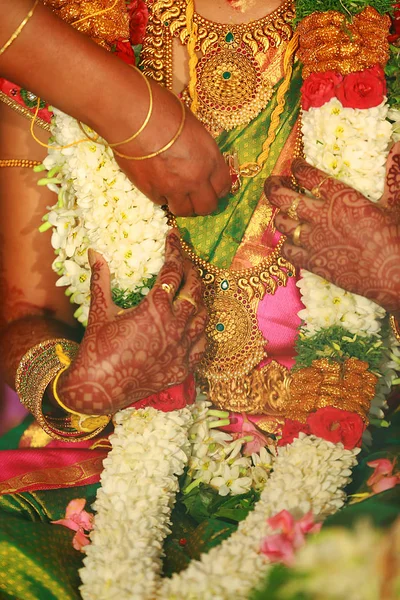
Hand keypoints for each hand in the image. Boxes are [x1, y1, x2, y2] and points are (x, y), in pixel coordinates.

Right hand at [57, 230, 206, 414]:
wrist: (98, 389)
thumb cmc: (97, 347)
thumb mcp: (99, 310)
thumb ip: (101, 279)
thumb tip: (94, 252)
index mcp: (155, 308)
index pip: (173, 272)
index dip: (175, 252)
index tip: (174, 238)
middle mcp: (174, 326)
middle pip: (195, 291)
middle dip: (192, 272)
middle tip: (185, 263)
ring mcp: (181, 348)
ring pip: (203, 317)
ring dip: (200, 300)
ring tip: (193, 290)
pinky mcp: (182, 367)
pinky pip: (201, 345)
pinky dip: (201, 331)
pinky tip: (196, 324)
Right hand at [101, 77, 231, 216]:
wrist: (133, 116)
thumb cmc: (164, 111)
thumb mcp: (194, 128)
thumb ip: (200, 150)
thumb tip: (198, 159)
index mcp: (210, 159)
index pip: (223, 187)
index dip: (218, 190)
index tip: (213, 189)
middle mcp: (196, 178)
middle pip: (207, 207)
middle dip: (204, 204)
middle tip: (196, 198)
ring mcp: (174, 188)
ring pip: (184, 211)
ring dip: (183, 204)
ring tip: (177, 195)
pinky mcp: (152, 192)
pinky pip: (161, 202)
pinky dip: (161, 196)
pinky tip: (157, 184)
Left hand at [264, 142, 399, 312]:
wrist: (392, 275)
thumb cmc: (395, 237)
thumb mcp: (395, 203)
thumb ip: (393, 174)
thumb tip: (398, 145)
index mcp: (340, 197)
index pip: (310, 176)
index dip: (298, 168)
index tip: (295, 165)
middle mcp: (321, 215)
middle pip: (284, 197)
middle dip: (273, 187)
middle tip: (271, 182)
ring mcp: (313, 240)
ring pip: (281, 223)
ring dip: (279, 216)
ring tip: (281, 212)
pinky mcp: (312, 262)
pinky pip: (286, 250)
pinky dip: (285, 244)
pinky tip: (289, 241)